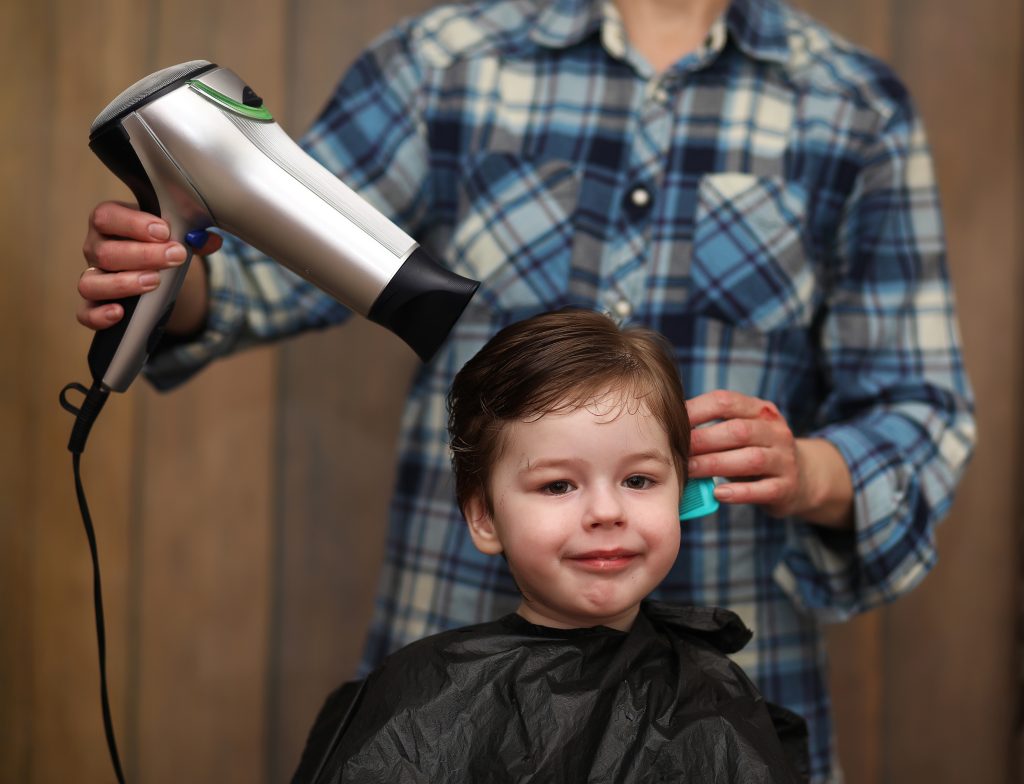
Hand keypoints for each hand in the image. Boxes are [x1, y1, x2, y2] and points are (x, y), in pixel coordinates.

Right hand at [79, 200, 219, 333]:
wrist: (156, 267)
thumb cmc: (159, 244)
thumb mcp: (174, 234)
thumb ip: (192, 235)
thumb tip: (210, 241)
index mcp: (110, 222)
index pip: (107, 217)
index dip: (134, 224)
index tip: (164, 231)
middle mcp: (95, 248)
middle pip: (105, 252)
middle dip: (143, 255)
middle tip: (175, 256)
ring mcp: (93, 277)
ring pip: (91, 282)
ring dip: (125, 283)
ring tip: (154, 281)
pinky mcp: (94, 304)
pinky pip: (85, 313)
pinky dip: (99, 315)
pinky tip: (120, 313)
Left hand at [686, 390, 853, 527]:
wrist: (802, 477)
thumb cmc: (754, 451)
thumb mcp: (742, 431)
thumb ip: (714, 426)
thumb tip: (667, 426)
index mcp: (760, 411)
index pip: (726, 402)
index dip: (697, 410)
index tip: (672, 422)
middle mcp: (776, 432)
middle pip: (738, 431)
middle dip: (703, 440)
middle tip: (677, 450)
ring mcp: (784, 460)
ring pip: (751, 459)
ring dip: (716, 464)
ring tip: (690, 471)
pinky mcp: (787, 487)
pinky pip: (763, 490)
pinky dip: (739, 493)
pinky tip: (718, 494)